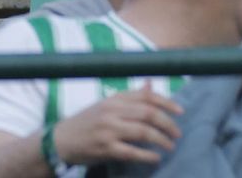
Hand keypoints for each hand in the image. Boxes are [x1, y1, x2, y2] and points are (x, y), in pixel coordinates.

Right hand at [52, 86, 183, 165]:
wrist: (60, 140)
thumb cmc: (88, 121)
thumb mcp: (108, 104)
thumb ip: (130, 97)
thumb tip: (151, 84)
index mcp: (116, 98)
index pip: (148, 96)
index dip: (167, 103)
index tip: (180, 111)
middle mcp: (113, 111)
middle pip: (149, 114)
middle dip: (168, 124)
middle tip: (178, 133)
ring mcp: (109, 130)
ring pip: (143, 132)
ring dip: (161, 140)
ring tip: (170, 145)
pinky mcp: (105, 148)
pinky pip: (132, 152)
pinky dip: (147, 155)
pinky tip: (156, 158)